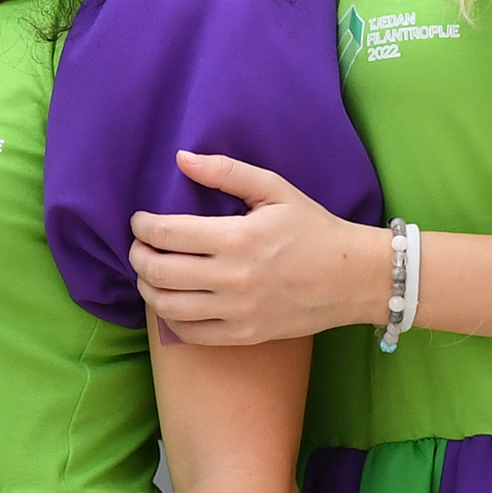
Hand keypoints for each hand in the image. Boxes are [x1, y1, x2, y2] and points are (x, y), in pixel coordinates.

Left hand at [132, 153, 387, 347]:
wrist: (354, 278)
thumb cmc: (314, 229)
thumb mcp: (275, 190)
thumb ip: (226, 171)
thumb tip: (181, 158)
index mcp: (237, 238)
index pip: (166, 233)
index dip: (142, 226)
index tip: (140, 221)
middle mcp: (233, 278)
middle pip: (158, 271)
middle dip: (138, 255)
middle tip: (139, 246)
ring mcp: (238, 311)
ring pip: (167, 306)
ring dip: (147, 288)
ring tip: (150, 273)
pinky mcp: (244, 335)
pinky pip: (190, 333)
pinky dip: (170, 318)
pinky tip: (173, 300)